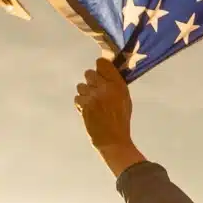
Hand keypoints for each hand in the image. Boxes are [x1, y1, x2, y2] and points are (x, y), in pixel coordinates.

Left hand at [75, 58, 144, 176]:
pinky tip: (89, 109)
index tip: (102, 72)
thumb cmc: (120, 119)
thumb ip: (116, 83)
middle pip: (89, 73)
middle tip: (96, 89)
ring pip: (81, 86)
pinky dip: (81, 102)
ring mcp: (92, 96)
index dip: (100, 67)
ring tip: (93, 102)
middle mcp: (104, 88)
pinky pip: (77, 97)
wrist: (112, 139)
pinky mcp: (83, 105)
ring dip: (85, 92)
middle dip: (91, 80)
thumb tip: (106, 72)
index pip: (102, 63)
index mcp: (118, 84)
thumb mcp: (125, 99)